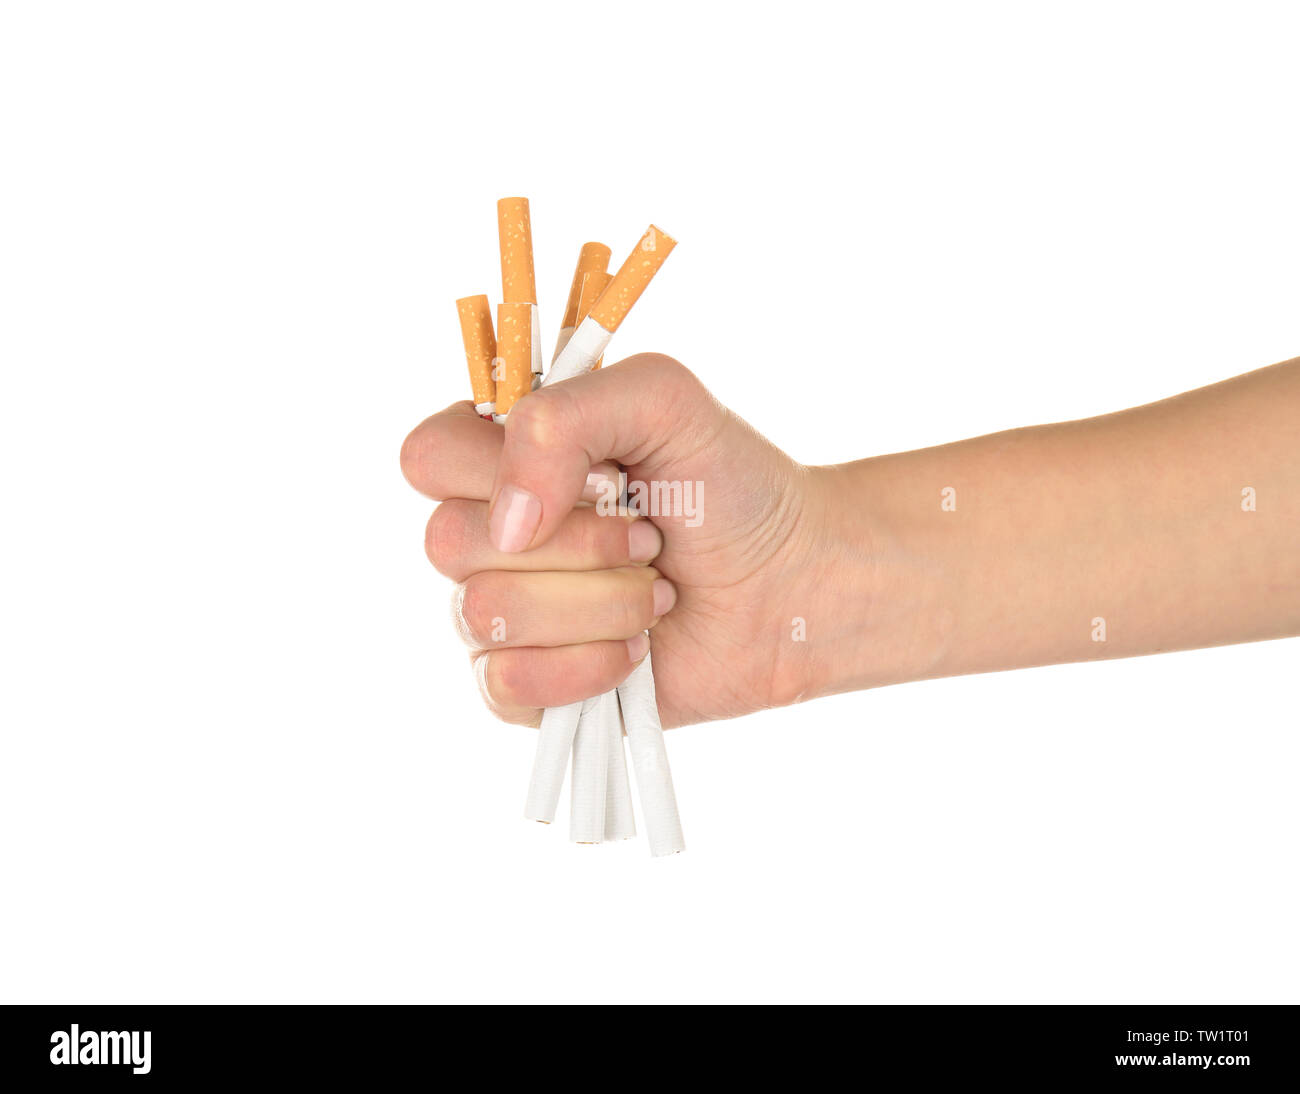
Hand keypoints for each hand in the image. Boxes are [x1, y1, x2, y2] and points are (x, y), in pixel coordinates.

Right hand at [399, 354, 844, 727]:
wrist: (790, 586)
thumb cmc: (728, 487)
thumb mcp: (662, 399)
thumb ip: (565, 417)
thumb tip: (507, 520)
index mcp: (504, 455)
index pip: (427, 457)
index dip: (501, 472)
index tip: (600, 479)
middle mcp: (490, 532)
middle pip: (450, 541)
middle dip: (576, 542)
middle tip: (647, 537)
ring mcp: (503, 612)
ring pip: (484, 614)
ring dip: (598, 603)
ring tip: (654, 591)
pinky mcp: (525, 686)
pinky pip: (507, 684)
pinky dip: (587, 666)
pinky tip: (637, 650)